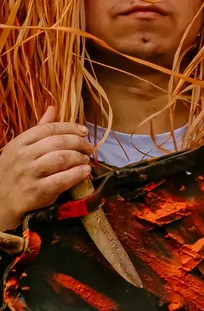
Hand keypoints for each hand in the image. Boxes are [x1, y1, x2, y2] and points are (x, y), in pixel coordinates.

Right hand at [0, 108, 95, 231]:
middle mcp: (22, 156)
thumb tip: (53, 108)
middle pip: (58, 142)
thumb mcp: (20, 148)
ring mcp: (29, 174)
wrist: (0, 201)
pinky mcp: (37, 191)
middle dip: (79, 143)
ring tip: (85, 160)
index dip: (70, 127)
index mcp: (19, 143)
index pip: (48, 128)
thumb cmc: (13, 172)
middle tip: (88, 148)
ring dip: (79, 158)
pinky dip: (77, 174)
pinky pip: (63, 179)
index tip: (84, 131)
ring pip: (62, 158)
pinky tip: (84, 172)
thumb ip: (38, 129)